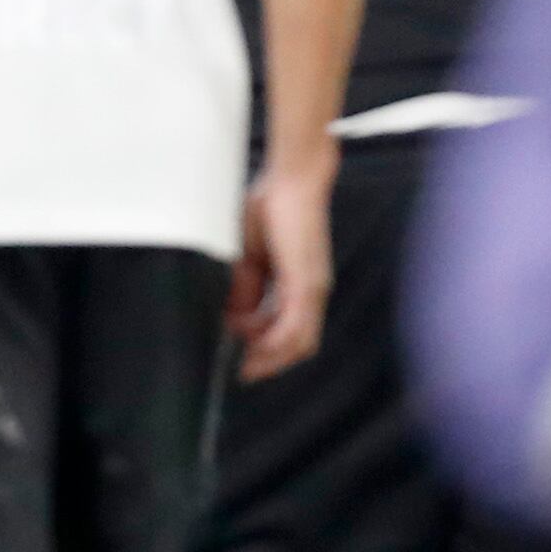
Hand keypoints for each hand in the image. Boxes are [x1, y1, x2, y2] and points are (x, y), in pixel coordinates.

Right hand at [227, 149, 335, 381]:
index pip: (288, 330)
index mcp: (298, 284)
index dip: (265, 349)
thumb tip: (237, 316)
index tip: (240, 358)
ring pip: (300, 342)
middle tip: (244, 372)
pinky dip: (275, 342)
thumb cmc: (271, 207)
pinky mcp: (307, 282)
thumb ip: (246, 287)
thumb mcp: (249, 255)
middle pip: (299, 345)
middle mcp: (311, 291)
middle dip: (270, 362)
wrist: (292, 179)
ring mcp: (313, 288)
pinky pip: (296, 326)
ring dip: (272, 357)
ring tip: (246, 364)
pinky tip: (253, 346)